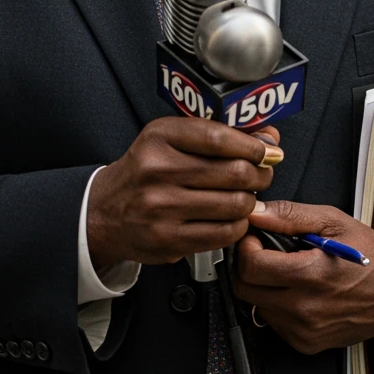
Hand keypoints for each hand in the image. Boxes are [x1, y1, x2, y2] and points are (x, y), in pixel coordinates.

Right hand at [87, 118, 281, 268]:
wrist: (105, 212)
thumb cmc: (145, 171)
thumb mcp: (171, 139)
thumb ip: (218, 134)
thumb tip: (268, 137)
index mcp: (159, 137)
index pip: (218, 137)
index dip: (253, 144)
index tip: (267, 149)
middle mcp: (158, 170)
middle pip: (234, 171)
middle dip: (260, 173)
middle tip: (262, 174)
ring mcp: (163, 207)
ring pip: (234, 204)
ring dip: (250, 201)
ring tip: (245, 196)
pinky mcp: (169, 239)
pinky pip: (224, 233)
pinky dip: (238, 225)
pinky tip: (232, 218)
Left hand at [234, 200, 373, 354]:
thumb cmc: (369, 254)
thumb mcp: (332, 221)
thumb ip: (290, 215)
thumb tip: (257, 212)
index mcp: (311, 274)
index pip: (250, 265)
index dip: (246, 245)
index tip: (254, 237)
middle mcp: (305, 308)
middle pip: (245, 289)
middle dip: (247, 265)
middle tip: (263, 251)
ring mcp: (305, 330)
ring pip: (256, 306)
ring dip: (261, 286)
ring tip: (284, 269)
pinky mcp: (307, 343)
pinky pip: (273, 322)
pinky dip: (276, 304)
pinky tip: (295, 289)